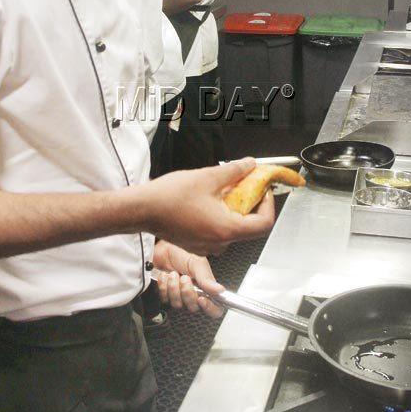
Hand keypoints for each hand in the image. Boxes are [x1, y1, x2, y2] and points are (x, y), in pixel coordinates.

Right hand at [140, 158, 274, 255]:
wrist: (142, 210)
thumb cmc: (170, 197)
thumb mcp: (207, 177)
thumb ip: (234, 171)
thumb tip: (249, 165)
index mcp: (226, 229)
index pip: (263, 225)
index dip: (269, 205)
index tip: (263, 190)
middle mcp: (219, 243)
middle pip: (249, 227)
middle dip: (251, 205)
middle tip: (245, 186)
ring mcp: (207, 246)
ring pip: (232, 230)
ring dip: (234, 211)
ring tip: (225, 191)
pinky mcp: (196, 244)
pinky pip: (217, 233)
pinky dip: (221, 217)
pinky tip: (210, 201)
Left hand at [152, 240, 222, 317]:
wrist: (164, 247)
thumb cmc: (182, 251)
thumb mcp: (197, 263)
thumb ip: (207, 279)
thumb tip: (220, 290)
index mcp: (205, 286)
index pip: (214, 307)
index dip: (209, 308)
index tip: (202, 299)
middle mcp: (193, 292)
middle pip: (193, 307)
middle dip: (187, 292)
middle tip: (184, 278)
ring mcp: (179, 294)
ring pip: (177, 304)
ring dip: (174, 287)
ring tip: (173, 273)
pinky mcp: (166, 292)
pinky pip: (165, 299)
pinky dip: (164, 286)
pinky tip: (165, 275)